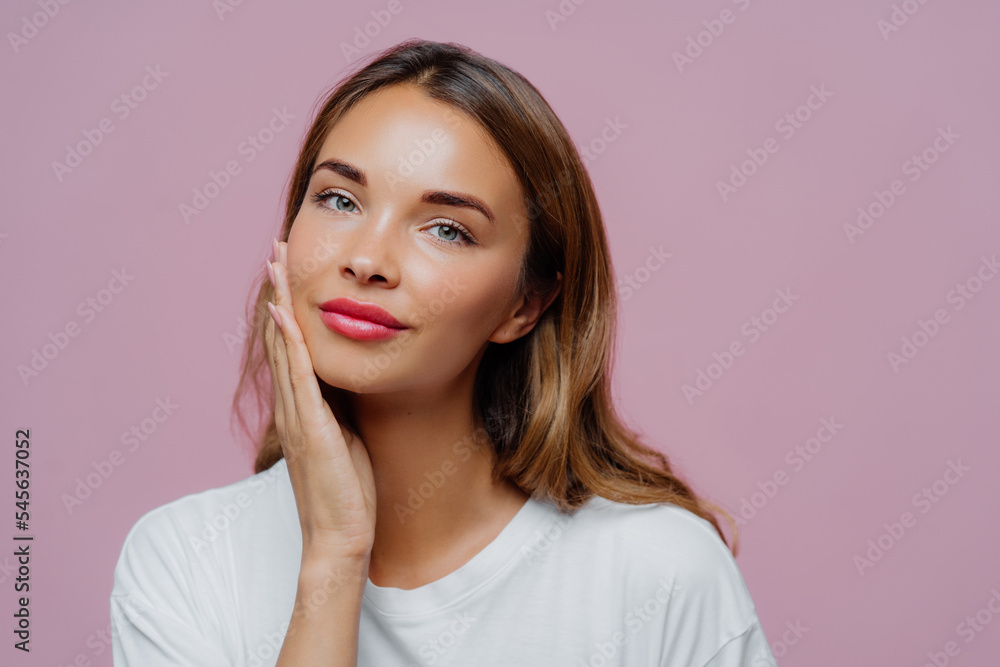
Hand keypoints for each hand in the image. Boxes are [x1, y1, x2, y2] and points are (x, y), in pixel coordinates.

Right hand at [264, 238, 375, 559]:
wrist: (339, 535)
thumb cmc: (345, 491)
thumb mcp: (346, 436)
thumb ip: (340, 407)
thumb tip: (349, 380)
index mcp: (302, 408)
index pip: (291, 347)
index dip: (288, 308)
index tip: (290, 272)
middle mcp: (293, 406)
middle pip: (282, 337)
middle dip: (280, 292)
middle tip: (278, 251)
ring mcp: (299, 415)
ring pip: (285, 348)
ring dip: (281, 303)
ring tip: (278, 264)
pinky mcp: (312, 427)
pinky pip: (299, 376)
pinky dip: (290, 342)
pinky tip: (285, 313)